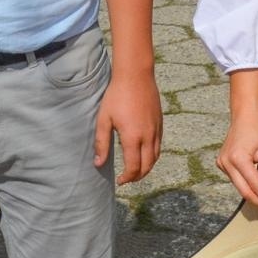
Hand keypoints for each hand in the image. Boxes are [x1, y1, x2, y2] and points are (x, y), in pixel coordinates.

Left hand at [94, 67, 161, 184]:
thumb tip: (98, 164)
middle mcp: (148, 136)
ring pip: (156, 157)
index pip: (134, 168)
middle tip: (127, 179)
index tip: (119, 181)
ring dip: (147, 168)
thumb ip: (101, 143)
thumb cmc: (116, 96)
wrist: (135, 75)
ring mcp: (156, 130)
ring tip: (136, 170)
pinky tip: (144, 153)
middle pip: (147, 166)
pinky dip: (153, 156)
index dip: (127, 178)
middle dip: (138, 177)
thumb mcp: (104, 119)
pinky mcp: (160, 123)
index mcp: (133, 137)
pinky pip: (159, 146)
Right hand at [215, 110, 257, 217]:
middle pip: (245, 192)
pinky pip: (236, 180)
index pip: (255, 186)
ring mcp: (222, 164)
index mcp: (238, 159)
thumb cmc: (257, 130)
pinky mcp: (222, 164)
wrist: (243, 117)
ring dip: (254, 196)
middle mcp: (227, 163)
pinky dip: (248, 186)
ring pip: (240, 188)